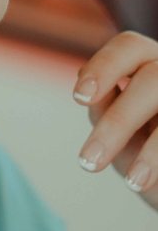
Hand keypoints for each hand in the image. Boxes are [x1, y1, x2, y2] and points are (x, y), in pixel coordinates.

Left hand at [74, 30, 157, 212]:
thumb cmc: (144, 150)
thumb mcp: (122, 132)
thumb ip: (105, 108)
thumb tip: (90, 91)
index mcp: (148, 63)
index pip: (128, 47)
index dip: (103, 66)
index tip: (79, 98)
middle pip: (151, 80)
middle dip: (119, 121)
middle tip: (88, 161)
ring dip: (154, 150)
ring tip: (133, 183)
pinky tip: (150, 182)